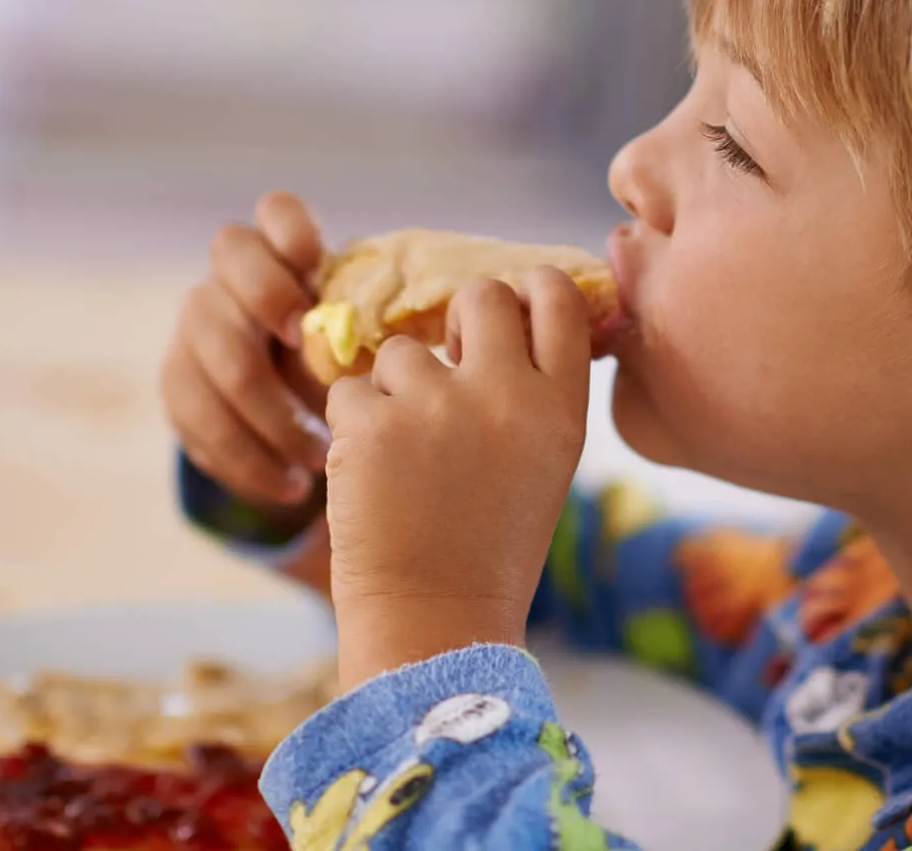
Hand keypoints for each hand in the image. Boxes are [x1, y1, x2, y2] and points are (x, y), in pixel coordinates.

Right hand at [159, 191, 332, 508]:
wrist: (274, 405)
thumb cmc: (334, 359)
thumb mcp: (353, 338)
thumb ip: (363, 330)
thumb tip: (396, 358)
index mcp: (280, 254)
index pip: (276, 213)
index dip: (292, 232)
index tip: (318, 266)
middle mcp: (227, 282)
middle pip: (232, 271)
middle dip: (275, 310)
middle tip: (324, 365)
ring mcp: (192, 333)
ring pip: (223, 364)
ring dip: (277, 418)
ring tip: (323, 460)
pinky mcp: (177, 390)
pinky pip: (204, 428)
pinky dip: (253, 464)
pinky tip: (292, 487)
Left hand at [323, 268, 591, 687]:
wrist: (434, 623)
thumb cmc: (490, 549)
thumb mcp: (543, 466)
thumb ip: (532, 394)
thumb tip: (501, 319)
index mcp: (561, 410)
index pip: (559, 298)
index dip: (532, 288)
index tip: (513, 304)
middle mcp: (506, 396)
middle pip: (482, 297)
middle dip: (459, 320)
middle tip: (449, 364)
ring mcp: (436, 405)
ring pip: (404, 351)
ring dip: (397, 392)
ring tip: (408, 462)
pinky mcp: (371, 423)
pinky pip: (350, 389)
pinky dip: (353, 427)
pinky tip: (372, 477)